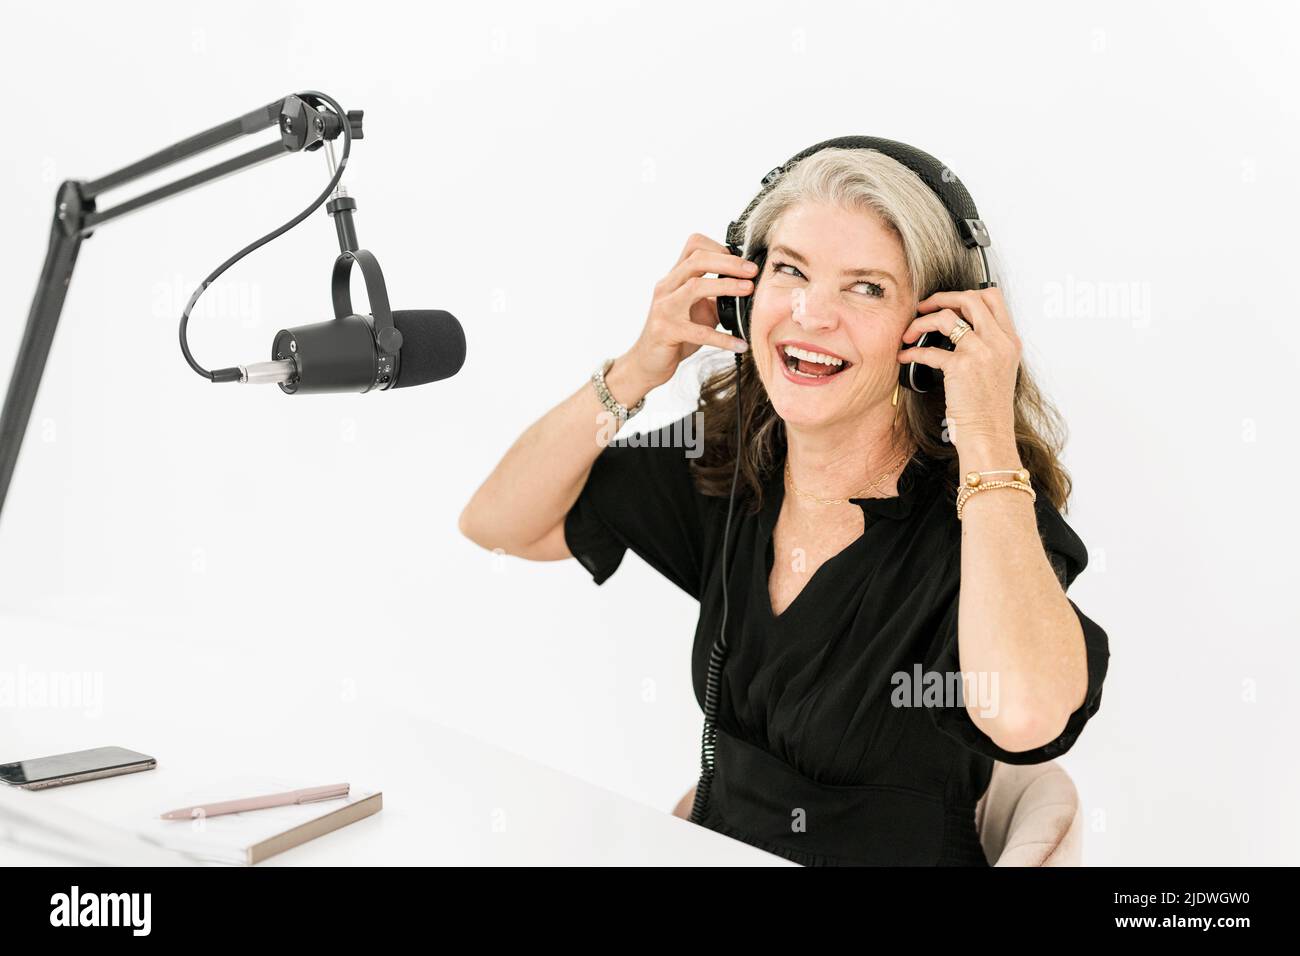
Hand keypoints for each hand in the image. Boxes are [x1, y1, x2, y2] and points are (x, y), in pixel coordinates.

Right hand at [623, 233, 753, 391]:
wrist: (647, 362)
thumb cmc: (675, 334)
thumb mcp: (697, 309)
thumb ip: (717, 296)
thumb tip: (749, 288)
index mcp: (674, 278)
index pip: (693, 246)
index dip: (719, 247)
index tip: (741, 261)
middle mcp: (666, 288)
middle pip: (696, 260)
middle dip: (728, 262)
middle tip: (752, 271)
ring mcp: (664, 308)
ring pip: (695, 287)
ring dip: (726, 286)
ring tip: (749, 290)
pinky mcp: (666, 332)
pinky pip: (699, 332)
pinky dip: (723, 339)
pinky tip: (740, 344)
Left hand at [897, 287, 1021, 448]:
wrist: (989, 435)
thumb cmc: (989, 408)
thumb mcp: (1000, 370)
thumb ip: (989, 346)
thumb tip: (963, 328)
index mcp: (1009, 341)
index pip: (993, 298)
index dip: (965, 293)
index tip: (947, 302)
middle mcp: (998, 342)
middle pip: (970, 298)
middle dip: (941, 298)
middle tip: (923, 308)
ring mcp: (981, 353)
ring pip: (947, 317)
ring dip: (921, 322)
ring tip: (909, 333)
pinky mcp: (961, 368)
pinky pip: (928, 349)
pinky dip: (911, 352)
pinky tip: (905, 357)